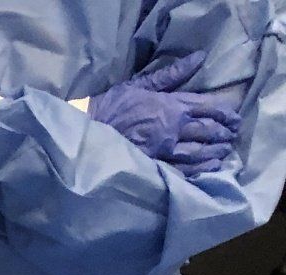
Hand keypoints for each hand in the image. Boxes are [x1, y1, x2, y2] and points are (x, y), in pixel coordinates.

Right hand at [88, 51, 239, 177]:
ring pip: (199, 151)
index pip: (207, 107)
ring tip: (224, 152)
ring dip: (215, 151)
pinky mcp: (154, 165)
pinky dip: (200, 169)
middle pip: (207, 130)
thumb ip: (172, 74)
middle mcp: (173, 128)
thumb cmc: (113, 106)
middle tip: (232, 135)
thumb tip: (199, 58)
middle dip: (223, 133)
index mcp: (172, 106)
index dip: (225, 112)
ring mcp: (164, 149)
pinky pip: (183, 169)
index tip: (235, 117)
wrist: (88, 130)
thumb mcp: (141, 85)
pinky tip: (210, 168)